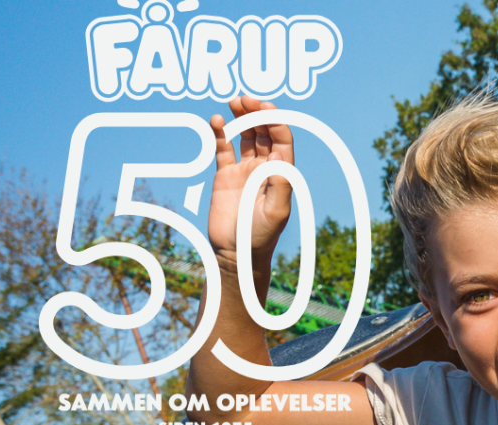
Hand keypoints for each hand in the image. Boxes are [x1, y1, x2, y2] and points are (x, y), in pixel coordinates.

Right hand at [206, 96, 294, 270]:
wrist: (236, 253)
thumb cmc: (260, 235)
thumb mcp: (276, 212)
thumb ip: (280, 184)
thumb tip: (279, 156)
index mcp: (281, 172)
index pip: (281, 138)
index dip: (275, 120)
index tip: (263, 107)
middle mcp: (265, 167)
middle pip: (264, 131)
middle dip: (257, 112)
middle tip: (245, 98)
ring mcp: (245, 169)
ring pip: (245, 135)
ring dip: (242, 117)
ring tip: (233, 102)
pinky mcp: (225, 175)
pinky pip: (223, 148)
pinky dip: (220, 133)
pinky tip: (216, 120)